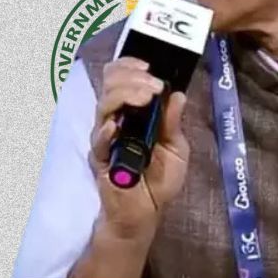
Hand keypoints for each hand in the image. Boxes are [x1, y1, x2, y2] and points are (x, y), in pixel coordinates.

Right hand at [87, 57, 190, 237]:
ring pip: (104, 107)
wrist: (146, 212)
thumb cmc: (159, 180)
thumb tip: (178, 95)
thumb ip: (173, 123)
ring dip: (124, 95)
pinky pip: (99, 141)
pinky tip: (116, 126)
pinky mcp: (101, 159)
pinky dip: (106, 131)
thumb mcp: (176, 148)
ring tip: (145, 97)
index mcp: (133, 112)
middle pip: (110, 86)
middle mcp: (117, 120)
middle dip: (131, 78)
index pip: (122, 79)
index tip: (148, 65)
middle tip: (152, 85)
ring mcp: (106, 138)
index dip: (130, 66)